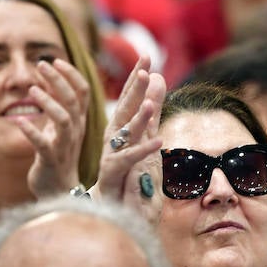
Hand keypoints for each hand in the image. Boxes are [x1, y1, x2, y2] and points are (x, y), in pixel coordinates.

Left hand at [22, 58, 91, 199]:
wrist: (59, 192)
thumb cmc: (58, 157)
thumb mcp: (60, 128)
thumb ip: (58, 106)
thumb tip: (49, 81)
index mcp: (78, 122)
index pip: (83, 92)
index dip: (71, 74)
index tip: (55, 60)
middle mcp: (75, 131)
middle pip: (73, 100)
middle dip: (58, 80)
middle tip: (41, 64)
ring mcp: (64, 146)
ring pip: (63, 120)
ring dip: (48, 102)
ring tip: (32, 90)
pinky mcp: (50, 161)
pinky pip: (43, 144)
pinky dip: (31, 132)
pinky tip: (19, 121)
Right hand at [94, 56, 164, 223]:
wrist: (106, 210)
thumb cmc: (122, 174)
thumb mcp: (140, 138)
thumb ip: (149, 111)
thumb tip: (158, 79)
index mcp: (118, 128)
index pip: (128, 98)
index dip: (136, 77)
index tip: (147, 56)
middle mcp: (112, 138)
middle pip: (123, 109)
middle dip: (134, 88)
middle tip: (145, 67)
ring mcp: (110, 155)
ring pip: (124, 133)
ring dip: (137, 118)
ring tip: (151, 104)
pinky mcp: (112, 174)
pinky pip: (129, 161)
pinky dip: (144, 151)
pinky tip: (159, 142)